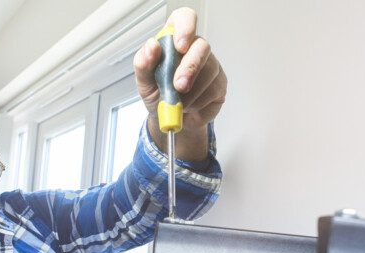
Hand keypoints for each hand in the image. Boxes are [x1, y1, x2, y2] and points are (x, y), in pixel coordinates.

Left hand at [133, 7, 227, 160]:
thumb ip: (143, 64)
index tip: (180, 46)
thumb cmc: (158, 96)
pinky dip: (198, 102)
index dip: (185, 27)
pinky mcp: (220, 84)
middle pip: (202, 46)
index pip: (185, 18)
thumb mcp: (144, 82)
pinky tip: (190, 106)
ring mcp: (211, 65)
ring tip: (178, 103)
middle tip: (179, 87)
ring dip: (191, 92)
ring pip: (209, 71)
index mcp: (174, 40)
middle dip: (190, 68)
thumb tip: (152, 46)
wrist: (170, 122)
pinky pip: (213, 90)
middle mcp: (195, 49)